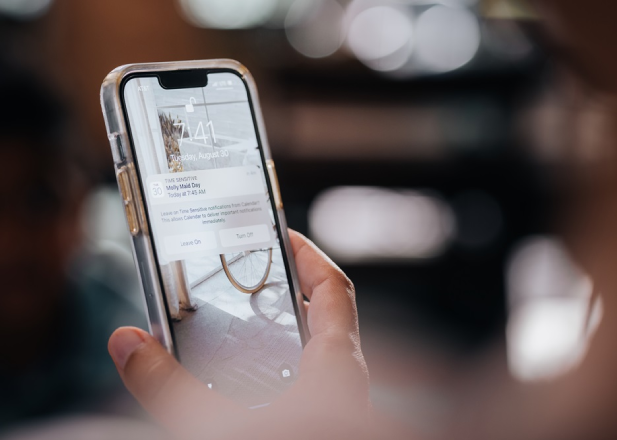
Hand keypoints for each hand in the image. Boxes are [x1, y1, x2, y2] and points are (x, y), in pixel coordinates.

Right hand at [107, 230, 369, 438]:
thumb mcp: (220, 425)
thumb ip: (169, 386)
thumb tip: (129, 345)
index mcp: (337, 364)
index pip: (333, 288)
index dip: (309, 255)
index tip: (280, 235)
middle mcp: (345, 380)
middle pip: (320, 318)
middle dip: (281, 297)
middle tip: (241, 284)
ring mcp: (337, 404)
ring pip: (310, 354)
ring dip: (273, 340)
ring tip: (230, 331)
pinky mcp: (323, 421)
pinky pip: (302, 386)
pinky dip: (272, 376)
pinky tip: (237, 387)